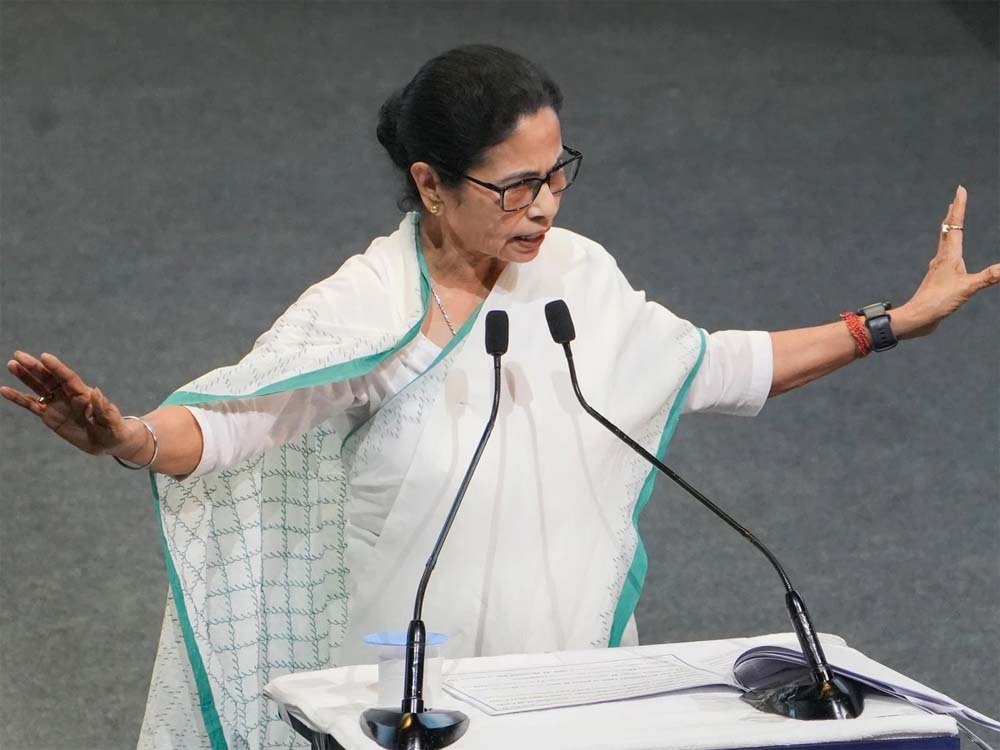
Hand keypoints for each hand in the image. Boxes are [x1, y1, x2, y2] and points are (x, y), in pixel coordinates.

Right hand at [1, 352, 146, 459]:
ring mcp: (57, 404)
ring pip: (38, 387)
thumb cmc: (114, 430)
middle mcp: (68, 395)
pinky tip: (4, 390)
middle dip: (35, 367)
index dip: (57, 368)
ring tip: (12, 364)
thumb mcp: (113, 422)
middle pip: (49, 378)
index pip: (68, 378)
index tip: (44, 357)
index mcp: (84, 394)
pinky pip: (31, 405)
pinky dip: (18, 398)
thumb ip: (104, 408)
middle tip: (18, 355)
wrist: (109, 442)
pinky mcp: (49, 416)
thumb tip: (96, 392)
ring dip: (25, 376)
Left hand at [895, 185, 999, 338]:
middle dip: (954, 214)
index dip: (959, 207)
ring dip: (950, 228)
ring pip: (945, 242)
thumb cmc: (937, 303)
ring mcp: (938, 269)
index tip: (960, 189)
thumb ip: (987, 277)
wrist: (917, 319)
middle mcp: (941, 259)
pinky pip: (946, 257)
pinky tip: (950, 256)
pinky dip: (950, 247)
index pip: (955, 225)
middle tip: (956, 198)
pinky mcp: (937, 280)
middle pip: (948, 230)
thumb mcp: (966, 289)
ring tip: (952, 221)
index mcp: (948, 256)